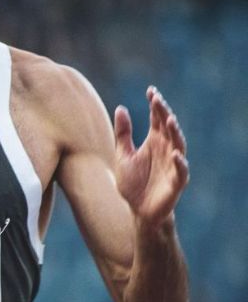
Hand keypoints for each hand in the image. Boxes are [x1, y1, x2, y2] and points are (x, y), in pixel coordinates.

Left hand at [114, 86, 188, 224]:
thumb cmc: (133, 183)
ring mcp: (173, 165)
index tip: (150, 90)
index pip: (157, 119)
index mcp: (154, 142)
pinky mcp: (176, 183)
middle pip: (168, 128)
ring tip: (168, 120)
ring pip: (178, 145)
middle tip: (157, 100)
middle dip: (164, 113)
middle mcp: (166, 150)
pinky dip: (180, 163)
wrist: (137, 211)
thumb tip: (121, 108)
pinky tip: (175, 154)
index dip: (155, 105)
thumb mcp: (123, 155)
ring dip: (174, 133)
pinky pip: (181, 171)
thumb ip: (123, 134)